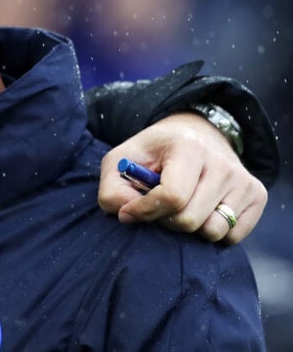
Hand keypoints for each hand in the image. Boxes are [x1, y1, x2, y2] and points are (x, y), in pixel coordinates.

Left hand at [98, 111, 266, 243]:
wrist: (195, 134)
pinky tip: (201, 210)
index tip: (129, 212)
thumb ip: (113, 190)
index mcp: (188, 147)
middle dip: (165, 220)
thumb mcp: (121, 161)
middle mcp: (222, 162)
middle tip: (157, 206)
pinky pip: (232, 236)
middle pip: (190, 219)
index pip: (172, 196)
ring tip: (181, 206)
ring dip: (189, 227)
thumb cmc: (152, 153)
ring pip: (213, 231)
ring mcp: (243, 179)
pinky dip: (212, 232)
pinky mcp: (257, 195)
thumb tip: (126, 216)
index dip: (146, 211)